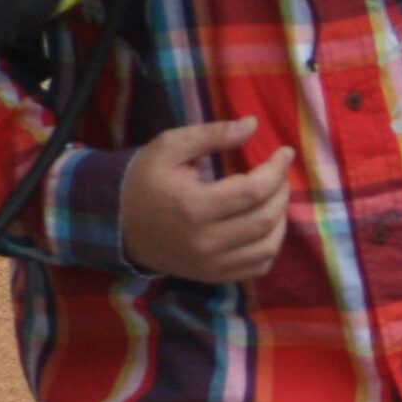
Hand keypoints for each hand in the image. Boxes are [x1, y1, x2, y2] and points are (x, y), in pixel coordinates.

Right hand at [119, 117, 294, 283]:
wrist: (116, 223)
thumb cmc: (143, 179)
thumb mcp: (171, 146)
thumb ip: (212, 134)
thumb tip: (253, 125)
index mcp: (195, 207)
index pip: (254, 190)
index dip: (277, 170)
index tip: (284, 153)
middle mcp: (205, 242)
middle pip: (266, 219)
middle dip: (282, 192)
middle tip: (280, 173)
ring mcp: (209, 264)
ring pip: (267, 248)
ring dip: (281, 221)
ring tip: (276, 198)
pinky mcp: (211, 276)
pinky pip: (255, 269)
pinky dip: (269, 248)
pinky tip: (266, 227)